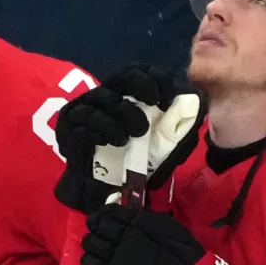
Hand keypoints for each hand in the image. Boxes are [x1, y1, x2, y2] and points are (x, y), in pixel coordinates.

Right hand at [54, 65, 201, 211]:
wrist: (103, 191)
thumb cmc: (134, 163)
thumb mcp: (164, 146)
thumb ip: (178, 129)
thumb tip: (197, 106)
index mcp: (127, 96)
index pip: (141, 72)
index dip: (156, 78)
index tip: (168, 96)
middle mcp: (105, 97)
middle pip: (122, 78)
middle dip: (139, 87)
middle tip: (153, 104)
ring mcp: (83, 111)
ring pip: (101, 99)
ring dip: (120, 116)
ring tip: (129, 138)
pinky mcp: (68, 131)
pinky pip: (83, 126)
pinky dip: (100, 132)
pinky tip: (112, 143)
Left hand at [80, 204, 250, 264]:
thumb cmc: (183, 260)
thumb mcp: (169, 228)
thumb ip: (145, 220)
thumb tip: (129, 214)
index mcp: (127, 228)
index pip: (103, 218)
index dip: (101, 219)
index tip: (102, 223)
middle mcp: (112, 245)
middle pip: (90, 238)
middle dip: (94, 239)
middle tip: (101, 244)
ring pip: (85, 260)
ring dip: (91, 259)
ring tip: (101, 264)